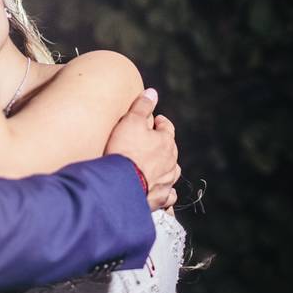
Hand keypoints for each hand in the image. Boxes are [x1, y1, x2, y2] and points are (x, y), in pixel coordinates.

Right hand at [105, 88, 180, 210]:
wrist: (119, 184)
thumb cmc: (124, 150)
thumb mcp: (131, 121)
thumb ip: (142, 106)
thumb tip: (152, 92)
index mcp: (166, 142)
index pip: (167, 128)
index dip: (161, 123)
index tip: (156, 120)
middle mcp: (170, 162)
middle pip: (171, 150)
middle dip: (162, 145)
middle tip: (151, 142)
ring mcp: (166, 182)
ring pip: (173, 172)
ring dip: (167, 168)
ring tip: (157, 166)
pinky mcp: (158, 199)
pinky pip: (168, 196)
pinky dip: (166, 192)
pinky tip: (162, 192)